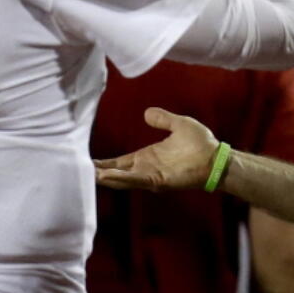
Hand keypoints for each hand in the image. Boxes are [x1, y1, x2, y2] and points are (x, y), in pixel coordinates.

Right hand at [94, 108, 219, 191]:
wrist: (216, 157)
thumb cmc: (201, 143)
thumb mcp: (178, 124)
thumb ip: (162, 119)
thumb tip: (146, 113)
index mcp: (147, 157)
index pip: (120, 162)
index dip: (104, 164)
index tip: (86, 163)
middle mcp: (146, 168)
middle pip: (116, 172)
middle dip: (99, 173)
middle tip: (77, 172)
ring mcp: (151, 175)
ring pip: (123, 178)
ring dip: (107, 177)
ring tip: (88, 176)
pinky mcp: (159, 180)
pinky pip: (137, 179)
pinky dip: (122, 179)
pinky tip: (108, 177)